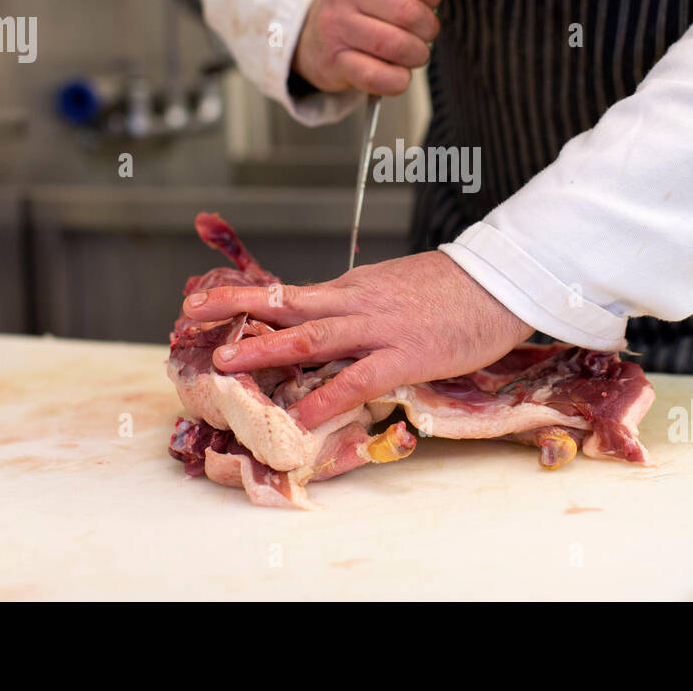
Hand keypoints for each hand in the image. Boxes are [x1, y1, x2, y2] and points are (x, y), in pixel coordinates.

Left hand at [180, 251, 533, 429]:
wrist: (503, 279)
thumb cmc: (456, 288)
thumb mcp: (399, 285)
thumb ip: (362, 302)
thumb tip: (330, 318)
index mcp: (355, 287)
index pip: (291, 293)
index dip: (246, 300)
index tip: (205, 302)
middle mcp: (357, 301)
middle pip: (286, 303)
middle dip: (234, 310)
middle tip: (188, 315)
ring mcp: (380, 327)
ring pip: (311, 334)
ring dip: (265, 348)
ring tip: (224, 362)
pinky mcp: (406, 354)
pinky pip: (358, 377)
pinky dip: (326, 396)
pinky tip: (299, 414)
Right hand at [292, 0, 477, 95]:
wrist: (315, 32)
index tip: (424, 1)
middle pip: (411, 15)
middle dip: (428, 30)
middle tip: (422, 33)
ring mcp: (335, 24)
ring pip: (398, 47)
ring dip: (416, 56)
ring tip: (411, 52)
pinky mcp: (333, 59)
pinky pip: (379, 76)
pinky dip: (397, 80)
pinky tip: (396, 72)